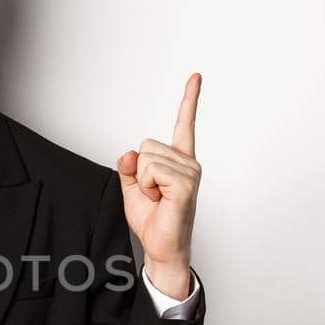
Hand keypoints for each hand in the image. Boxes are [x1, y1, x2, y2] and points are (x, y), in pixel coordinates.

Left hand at [118, 72, 201, 297]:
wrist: (161, 248)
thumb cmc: (153, 219)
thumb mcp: (132, 188)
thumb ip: (128, 166)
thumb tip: (129, 153)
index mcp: (179, 161)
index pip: (183, 124)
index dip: (189, 100)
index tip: (196, 77)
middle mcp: (189, 162)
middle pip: (145, 145)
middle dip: (138, 171)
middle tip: (153, 194)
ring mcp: (190, 172)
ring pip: (145, 158)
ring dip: (143, 182)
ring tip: (158, 199)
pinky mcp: (186, 183)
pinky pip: (150, 170)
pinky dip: (147, 187)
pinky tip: (161, 201)